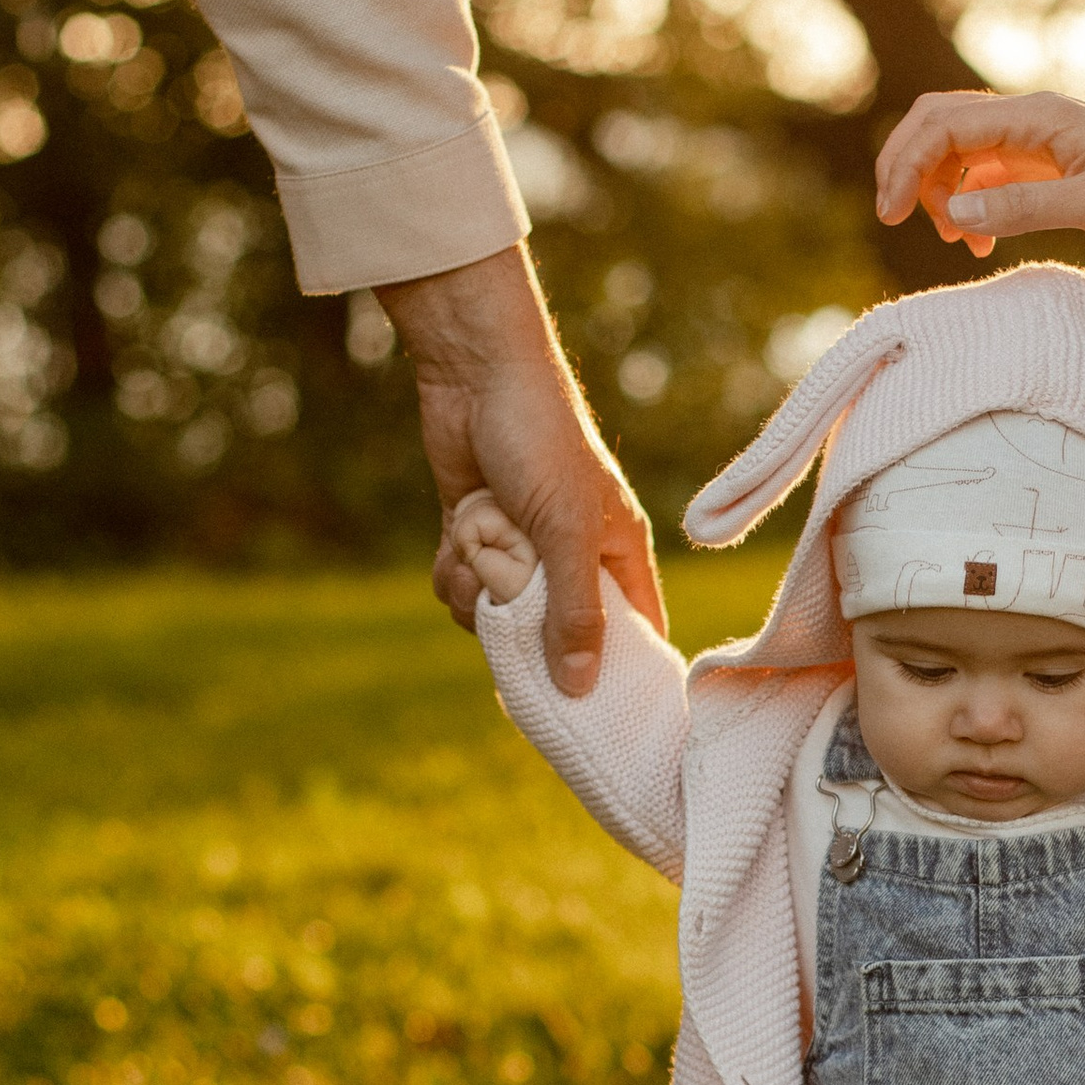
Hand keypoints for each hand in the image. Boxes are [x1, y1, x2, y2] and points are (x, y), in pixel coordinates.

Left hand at [379, 245, 663, 689]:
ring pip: (497, 617)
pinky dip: (452, 572)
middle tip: (505, 622)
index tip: (588, 710)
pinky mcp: (477, 537)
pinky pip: (463, 586)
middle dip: (522, 632)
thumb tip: (582, 687)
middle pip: (553, 635)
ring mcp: (521, 550)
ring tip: (477, 554)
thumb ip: (575, 611)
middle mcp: (573, 558)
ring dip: (476, 596)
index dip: (614, 673)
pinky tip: (453, 541)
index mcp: (617, 554)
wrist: (476, 375)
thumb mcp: (567, 532)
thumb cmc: (541, 440)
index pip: (633, 632)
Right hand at [873, 92, 1084, 256]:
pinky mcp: (1049, 168)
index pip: (945, 124)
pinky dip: (969, 203)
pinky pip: (987, 175)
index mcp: (1040, 117)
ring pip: (959, 151)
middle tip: (897, 219)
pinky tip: (980, 241)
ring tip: (956, 240)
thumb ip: (1026, 206)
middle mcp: (1033, 121)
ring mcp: (1039, 143)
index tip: (892, 215)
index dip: (906, 164)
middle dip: (907, 167)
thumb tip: (957, 208)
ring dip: (939, 190)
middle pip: (939, 124)